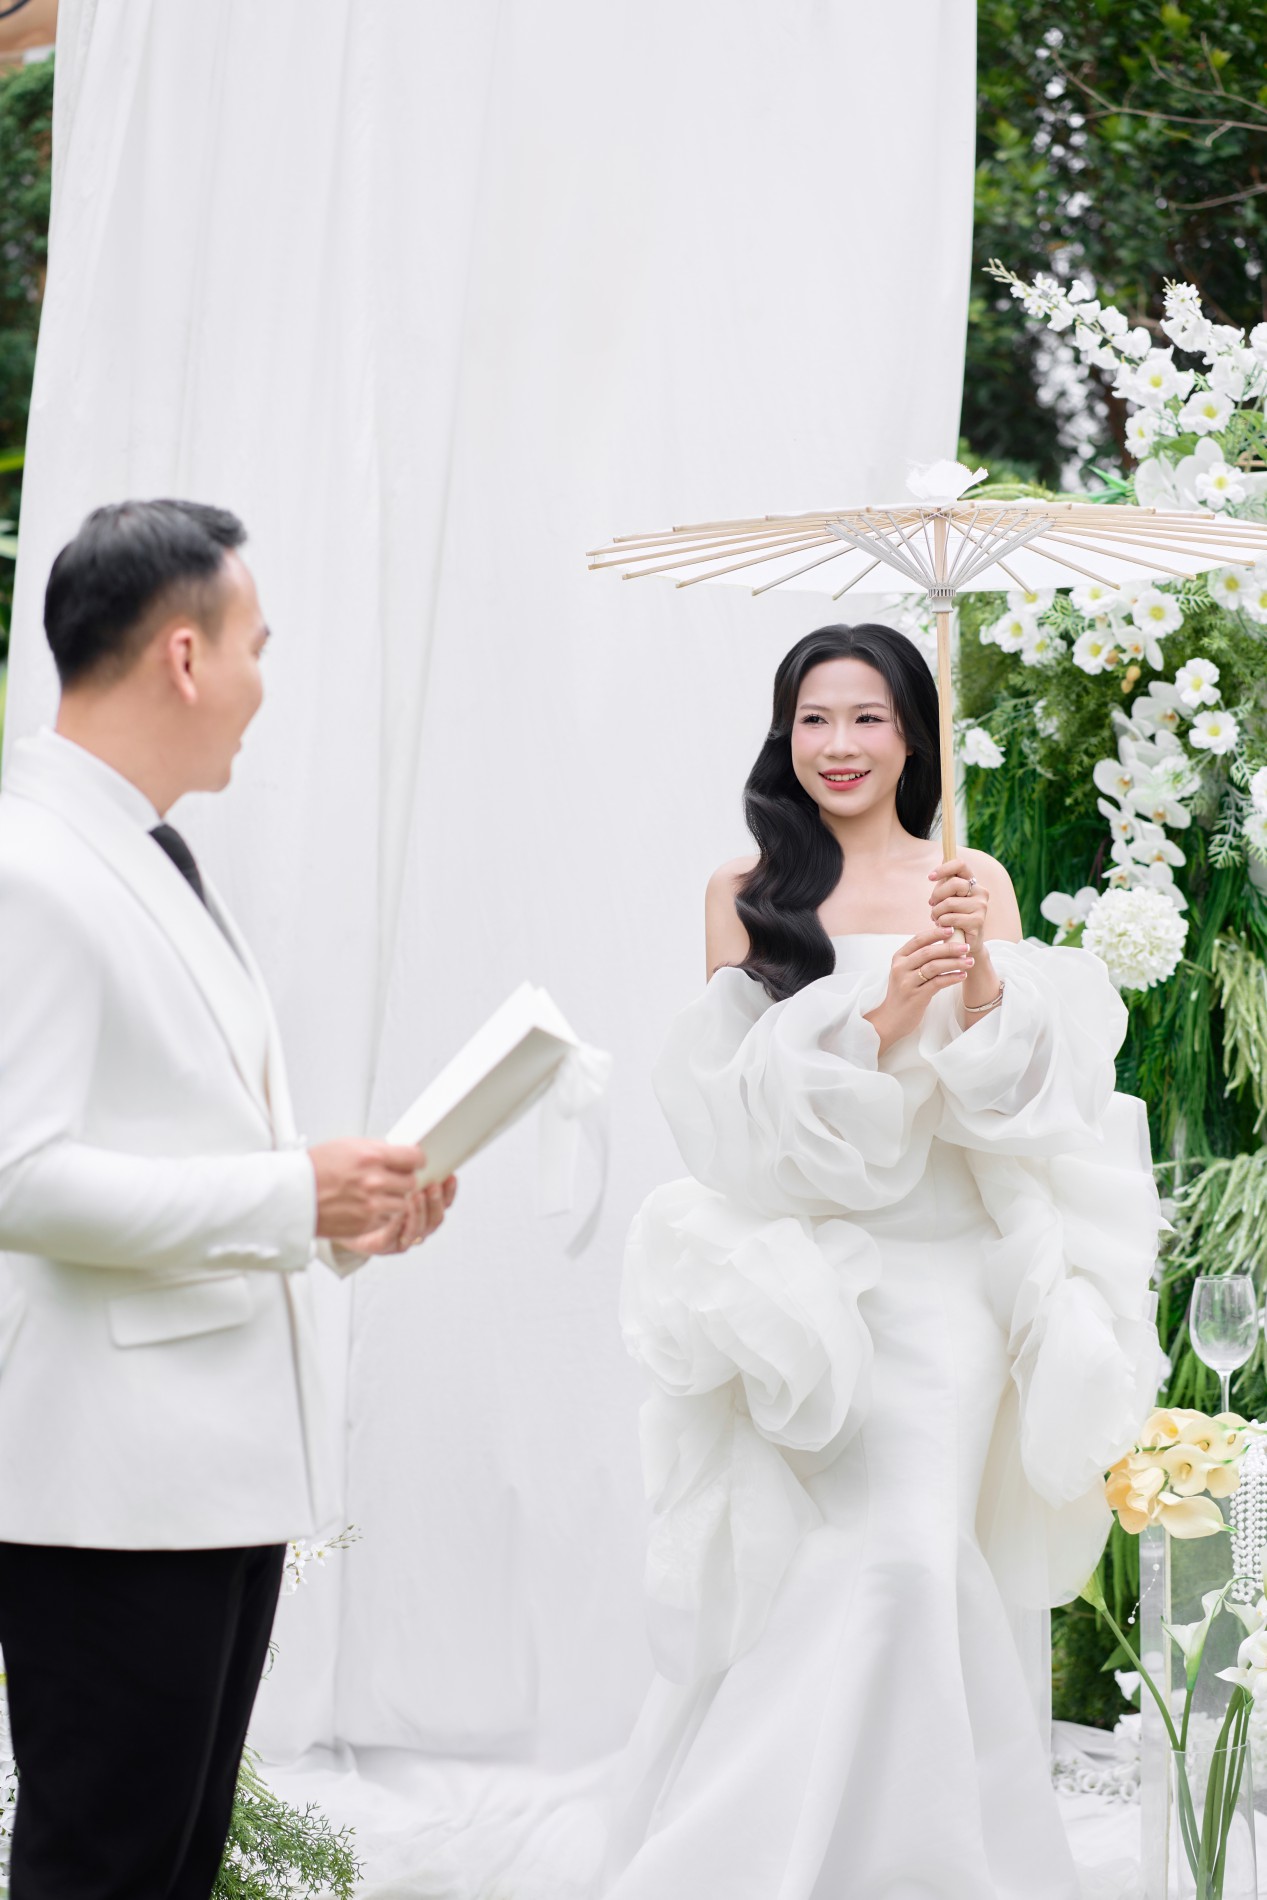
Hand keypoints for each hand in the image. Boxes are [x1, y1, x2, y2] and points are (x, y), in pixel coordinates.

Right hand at [308, 1138, 428, 1239]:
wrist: (293, 1196)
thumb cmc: (314, 1169)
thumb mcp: (347, 1146)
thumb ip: (376, 1149)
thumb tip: (396, 1153)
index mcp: (372, 1157)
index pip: (414, 1157)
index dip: (415, 1160)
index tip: (413, 1162)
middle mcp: (374, 1181)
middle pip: (411, 1182)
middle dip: (403, 1180)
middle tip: (391, 1178)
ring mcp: (371, 1205)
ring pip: (402, 1203)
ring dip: (393, 1199)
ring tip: (376, 1194)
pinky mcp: (366, 1224)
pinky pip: (387, 1219)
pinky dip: (381, 1214)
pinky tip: (366, 1206)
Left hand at [342, 1174, 458, 1256]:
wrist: (333, 1209)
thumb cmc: (358, 1189)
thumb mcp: (381, 1168)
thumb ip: (400, 1164)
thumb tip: (415, 1148)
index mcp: (419, 1206)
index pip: (443, 1201)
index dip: (449, 1191)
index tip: (448, 1177)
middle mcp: (413, 1223)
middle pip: (437, 1217)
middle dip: (436, 1201)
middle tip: (432, 1186)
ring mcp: (399, 1236)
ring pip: (421, 1229)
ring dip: (420, 1212)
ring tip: (416, 1197)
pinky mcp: (382, 1245)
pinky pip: (395, 1238)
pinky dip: (398, 1226)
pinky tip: (396, 1213)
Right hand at [863, 928, 973, 1054]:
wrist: (890, 1019)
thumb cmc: (902, 994)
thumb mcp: (904, 973)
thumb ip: (917, 959)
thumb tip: (943, 944)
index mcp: (898, 959)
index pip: (918, 940)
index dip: (935, 933)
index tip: (951, 929)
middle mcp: (901, 968)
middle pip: (928, 952)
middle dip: (949, 947)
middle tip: (966, 946)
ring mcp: (907, 983)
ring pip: (934, 966)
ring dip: (954, 962)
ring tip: (969, 961)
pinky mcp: (916, 996)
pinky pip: (938, 983)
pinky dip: (952, 977)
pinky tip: (962, 975)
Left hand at [928, 856, 988, 954]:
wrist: (964, 943)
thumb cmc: (953, 918)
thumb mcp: (947, 898)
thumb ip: (944, 885)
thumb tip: (937, 868)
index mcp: (972, 883)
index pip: (960, 865)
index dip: (944, 868)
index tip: (930, 877)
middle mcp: (980, 892)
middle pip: (953, 884)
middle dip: (937, 896)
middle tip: (932, 906)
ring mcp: (981, 907)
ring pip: (949, 903)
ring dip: (936, 913)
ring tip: (937, 919)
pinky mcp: (978, 922)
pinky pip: (950, 918)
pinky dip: (942, 923)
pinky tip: (944, 927)